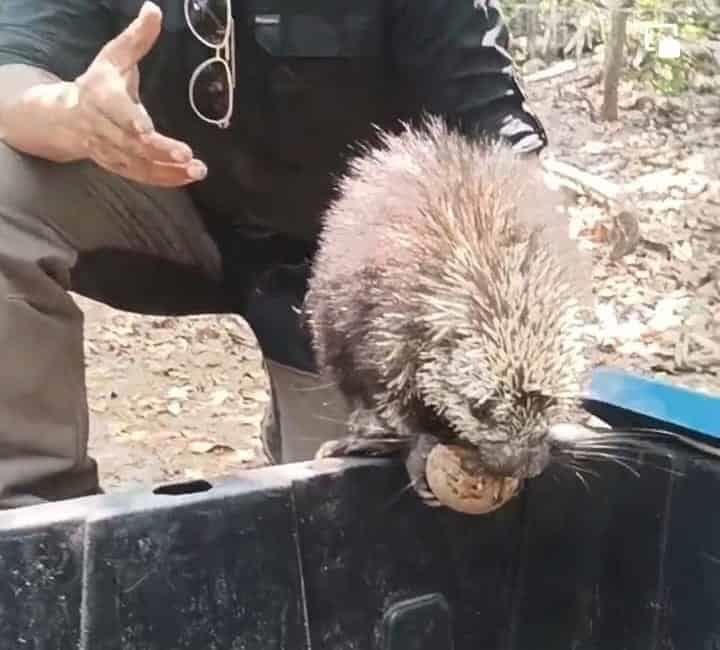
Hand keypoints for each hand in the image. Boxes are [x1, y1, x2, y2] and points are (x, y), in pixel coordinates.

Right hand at [67, 1, 206, 186]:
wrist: (66, 117)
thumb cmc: (99, 83)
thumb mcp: (114, 57)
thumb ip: (137, 38)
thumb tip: (155, 9)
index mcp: (100, 95)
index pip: (114, 110)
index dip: (130, 120)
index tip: (147, 129)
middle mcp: (102, 126)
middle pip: (131, 143)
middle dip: (160, 151)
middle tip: (189, 156)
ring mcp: (109, 150)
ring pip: (138, 165)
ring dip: (168, 171)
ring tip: (198, 170)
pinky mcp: (119, 166)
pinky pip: (141, 176)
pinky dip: (165, 179)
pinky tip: (188, 177)